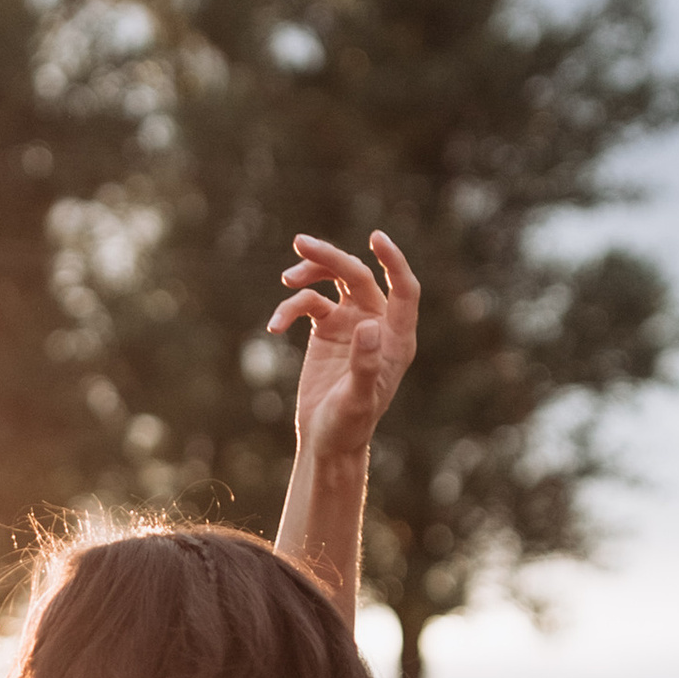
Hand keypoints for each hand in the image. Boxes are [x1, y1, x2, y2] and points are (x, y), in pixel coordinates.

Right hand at [267, 233, 418, 461]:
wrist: (326, 440)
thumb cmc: (348, 426)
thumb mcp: (357, 400)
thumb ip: (364, 365)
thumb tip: (368, 324)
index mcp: (395, 339)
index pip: (404, 289)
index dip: (393, 261)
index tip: (375, 238)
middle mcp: (377, 324)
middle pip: (358, 276)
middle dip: (330, 258)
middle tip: (300, 244)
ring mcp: (351, 324)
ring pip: (334, 281)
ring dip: (311, 273)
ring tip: (286, 279)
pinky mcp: (327, 330)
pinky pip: (310, 304)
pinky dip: (290, 309)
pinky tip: (274, 327)